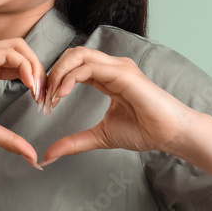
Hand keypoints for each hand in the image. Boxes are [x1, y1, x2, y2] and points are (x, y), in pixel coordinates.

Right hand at [0, 37, 45, 168]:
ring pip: (18, 46)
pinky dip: (24, 66)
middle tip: (45, 94)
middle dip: (39, 69)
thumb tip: (31, 157)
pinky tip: (29, 84)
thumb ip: (9, 139)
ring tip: (38, 89)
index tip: (42, 100)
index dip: (35, 78)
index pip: (18, 63)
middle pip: (22, 50)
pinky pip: (8, 53)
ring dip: (34, 66)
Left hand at [38, 46, 197, 166]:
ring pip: (77, 55)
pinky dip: (69, 78)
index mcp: (106, 77)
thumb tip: (49, 155)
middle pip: (72, 55)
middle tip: (42, 97)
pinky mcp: (122, 73)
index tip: (44, 102)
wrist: (169, 134)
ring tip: (50, 96)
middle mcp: (111, 67)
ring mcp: (117, 67)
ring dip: (58, 73)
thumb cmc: (144, 131)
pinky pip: (88, 68)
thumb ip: (74, 142)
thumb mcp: (100, 136)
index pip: (73, 66)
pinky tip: (61, 95)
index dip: (55, 80)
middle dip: (52, 73)